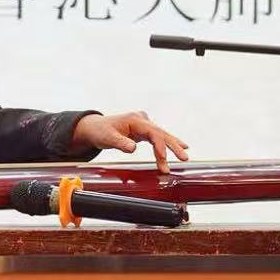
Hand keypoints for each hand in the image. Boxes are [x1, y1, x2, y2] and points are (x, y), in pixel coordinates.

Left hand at [73, 110, 189, 173]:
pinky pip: (157, 138)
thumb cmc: (100, 131)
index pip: (152, 133)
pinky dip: (166, 144)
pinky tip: (180, 147)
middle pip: (161, 133)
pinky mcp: (143, 130)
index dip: (159, 146)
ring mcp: (143, 124)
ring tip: (185, 156)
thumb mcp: (107, 138)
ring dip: (172, 146)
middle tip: (184, 158)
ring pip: (161, 135)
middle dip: (173, 146)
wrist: (94, 127)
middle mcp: (142, 120)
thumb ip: (120, 143)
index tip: (163, 159)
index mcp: (135, 120)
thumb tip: (133, 149)